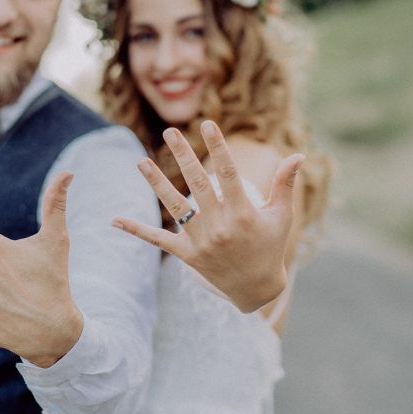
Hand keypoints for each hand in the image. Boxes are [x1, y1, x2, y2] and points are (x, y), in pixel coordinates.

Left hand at [112, 121, 303, 312]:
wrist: (256, 289)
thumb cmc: (270, 246)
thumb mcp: (281, 216)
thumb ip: (284, 184)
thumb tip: (297, 154)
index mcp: (243, 214)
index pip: (229, 174)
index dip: (218, 147)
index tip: (207, 124)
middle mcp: (220, 226)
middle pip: (197, 184)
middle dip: (183, 155)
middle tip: (170, 131)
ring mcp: (201, 241)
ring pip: (175, 206)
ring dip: (156, 183)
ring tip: (140, 161)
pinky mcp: (187, 255)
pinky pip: (158, 240)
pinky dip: (137, 231)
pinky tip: (115, 219)